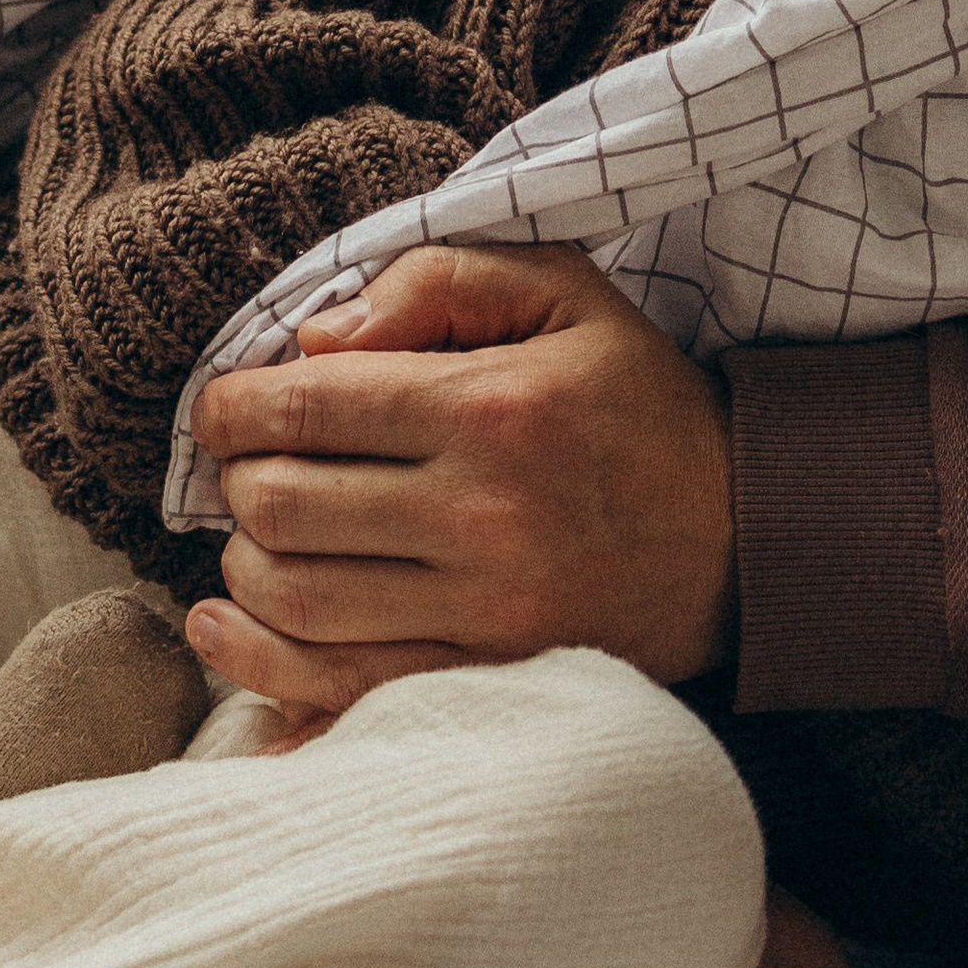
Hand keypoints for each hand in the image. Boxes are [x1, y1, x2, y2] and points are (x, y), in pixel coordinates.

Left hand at [184, 242, 735, 713]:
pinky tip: (224, 627)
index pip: (307, 405)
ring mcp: (483, 613)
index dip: (232, 404)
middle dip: (236, 480)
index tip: (223, 406)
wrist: (745, 536)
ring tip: (255, 532)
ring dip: (244, 563)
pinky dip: (260, 665)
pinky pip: (338, 687)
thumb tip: (317, 339)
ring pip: (295, 599)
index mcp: (493, 408)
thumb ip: (437, 280)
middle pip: (284, 505)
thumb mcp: (563, 294)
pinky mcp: (486, 679)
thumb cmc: (636, 401)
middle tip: (243, 465)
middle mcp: (482, 516)